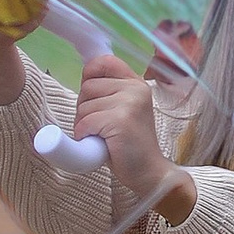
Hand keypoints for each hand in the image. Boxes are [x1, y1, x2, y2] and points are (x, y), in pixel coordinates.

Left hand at [74, 51, 195, 223]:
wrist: (149, 172)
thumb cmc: (130, 143)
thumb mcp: (124, 109)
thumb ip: (109, 92)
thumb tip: (84, 80)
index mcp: (136, 83)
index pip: (103, 61)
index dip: (89, 76)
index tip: (91, 97)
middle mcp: (135, 88)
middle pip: (87, 87)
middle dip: (84, 108)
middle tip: (99, 126)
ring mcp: (129, 103)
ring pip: (83, 106)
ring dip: (83, 125)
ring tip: (102, 136)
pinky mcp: (120, 120)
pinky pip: (85, 122)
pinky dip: (85, 135)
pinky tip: (100, 143)